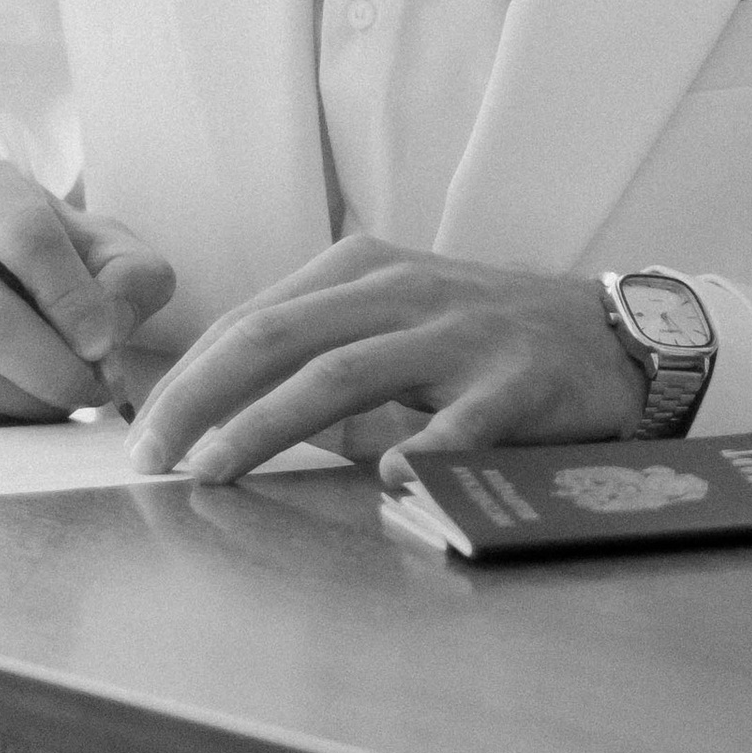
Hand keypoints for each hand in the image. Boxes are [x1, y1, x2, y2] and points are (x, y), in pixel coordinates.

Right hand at [0, 150, 175, 420]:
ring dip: (31, 398)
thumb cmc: (48, 249)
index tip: (105, 344)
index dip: (72, 297)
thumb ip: (129, 275)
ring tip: (69, 392)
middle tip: (95, 389)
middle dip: (54, 368)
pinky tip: (25, 394)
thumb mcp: (103, 242)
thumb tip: (108, 333)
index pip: (26, 235)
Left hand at [126, 238, 643, 483]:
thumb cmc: (484, 335)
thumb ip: (317, 352)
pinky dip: (418, 451)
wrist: (612, 332)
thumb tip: (213, 416)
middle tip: (148, 458)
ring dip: (267, 425)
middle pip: (278, 338)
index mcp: (364, 270)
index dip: (188, 376)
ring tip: (213, 472)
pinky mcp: (516, 381)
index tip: (139, 432)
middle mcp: (404, 291)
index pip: (252, 320)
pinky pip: (459, 423)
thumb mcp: (395, 319)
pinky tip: (385, 482)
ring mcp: (460, 334)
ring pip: (342, 375)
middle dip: (199, 398)